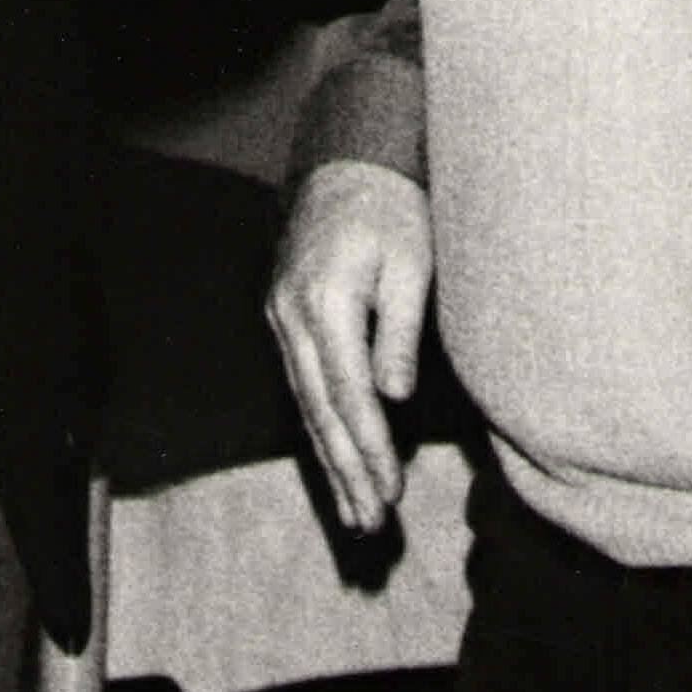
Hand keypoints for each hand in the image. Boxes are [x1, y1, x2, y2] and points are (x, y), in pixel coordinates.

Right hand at [265, 160, 432, 533]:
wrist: (347, 167)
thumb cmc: (392, 213)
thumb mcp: (411, 264)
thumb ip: (399, 331)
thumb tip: (392, 397)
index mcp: (324, 301)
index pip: (349, 392)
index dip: (370, 448)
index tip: (392, 492)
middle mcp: (290, 315)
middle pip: (319, 409)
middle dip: (346, 471)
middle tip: (371, 524)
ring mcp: (280, 318)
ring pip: (305, 404)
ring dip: (329, 462)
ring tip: (355, 514)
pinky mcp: (283, 320)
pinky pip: (301, 386)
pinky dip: (318, 429)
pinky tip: (334, 463)